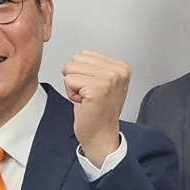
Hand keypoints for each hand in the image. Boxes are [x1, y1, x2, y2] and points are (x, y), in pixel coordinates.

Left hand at [62, 50, 128, 165]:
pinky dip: (71, 94)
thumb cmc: (98, 112)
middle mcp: (117, 71)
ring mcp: (109, 78)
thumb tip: (79, 55)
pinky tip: (84, 103)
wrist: (101, 135)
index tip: (94, 89)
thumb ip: (95, 66)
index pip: (85, 54)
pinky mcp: (97, 88)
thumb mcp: (103, 82)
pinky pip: (69, 81)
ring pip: (71, 69)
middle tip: (89, 95)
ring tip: (86, 98)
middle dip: (76, 78)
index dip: (82, 73)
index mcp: (121, 67)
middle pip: (76, 59)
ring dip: (73, 86)